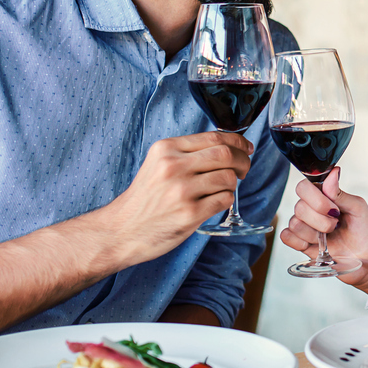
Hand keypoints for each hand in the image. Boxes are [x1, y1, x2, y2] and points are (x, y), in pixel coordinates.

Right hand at [99, 132, 251, 264]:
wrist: (122, 230)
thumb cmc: (144, 199)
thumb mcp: (157, 164)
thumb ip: (186, 154)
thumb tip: (226, 147)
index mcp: (166, 149)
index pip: (213, 137)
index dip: (237, 141)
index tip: (246, 147)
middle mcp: (173, 166)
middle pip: (225, 154)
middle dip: (243, 160)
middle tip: (244, 169)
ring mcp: (182, 191)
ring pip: (228, 178)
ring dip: (233, 183)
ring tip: (225, 188)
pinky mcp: (189, 214)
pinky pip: (224, 200)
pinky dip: (226, 199)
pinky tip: (216, 201)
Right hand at [278, 168, 367, 304]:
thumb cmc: (366, 233)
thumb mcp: (359, 209)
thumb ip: (341, 193)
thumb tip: (332, 173)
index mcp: (324, 197)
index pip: (303, 187)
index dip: (316, 199)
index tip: (334, 209)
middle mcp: (312, 209)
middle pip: (299, 207)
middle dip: (321, 220)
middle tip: (336, 226)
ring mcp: (306, 227)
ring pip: (294, 223)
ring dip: (314, 233)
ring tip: (329, 237)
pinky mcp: (302, 244)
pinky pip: (286, 237)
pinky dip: (299, 242)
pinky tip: (316, 244)